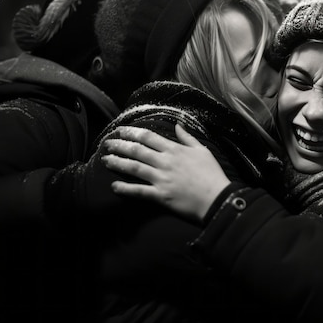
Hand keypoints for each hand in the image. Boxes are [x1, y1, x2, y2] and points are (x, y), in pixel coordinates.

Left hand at [101, 124, 230, 220]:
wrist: (217, 198)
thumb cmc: (212, 174)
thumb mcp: (203, 151)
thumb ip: (187, 138)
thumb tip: (178, 124)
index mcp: (174, 150)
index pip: (148, 137)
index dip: (131, 132)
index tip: (120, 131)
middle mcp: (165, 162)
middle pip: (136, 150)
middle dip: (119, 145)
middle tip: (106, 144)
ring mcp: (161, 179)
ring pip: (134, 168)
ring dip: (117, 163)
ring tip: (105, 160)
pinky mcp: (161, 195)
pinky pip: (139, 191)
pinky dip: (125, 189)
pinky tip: (114, 186)